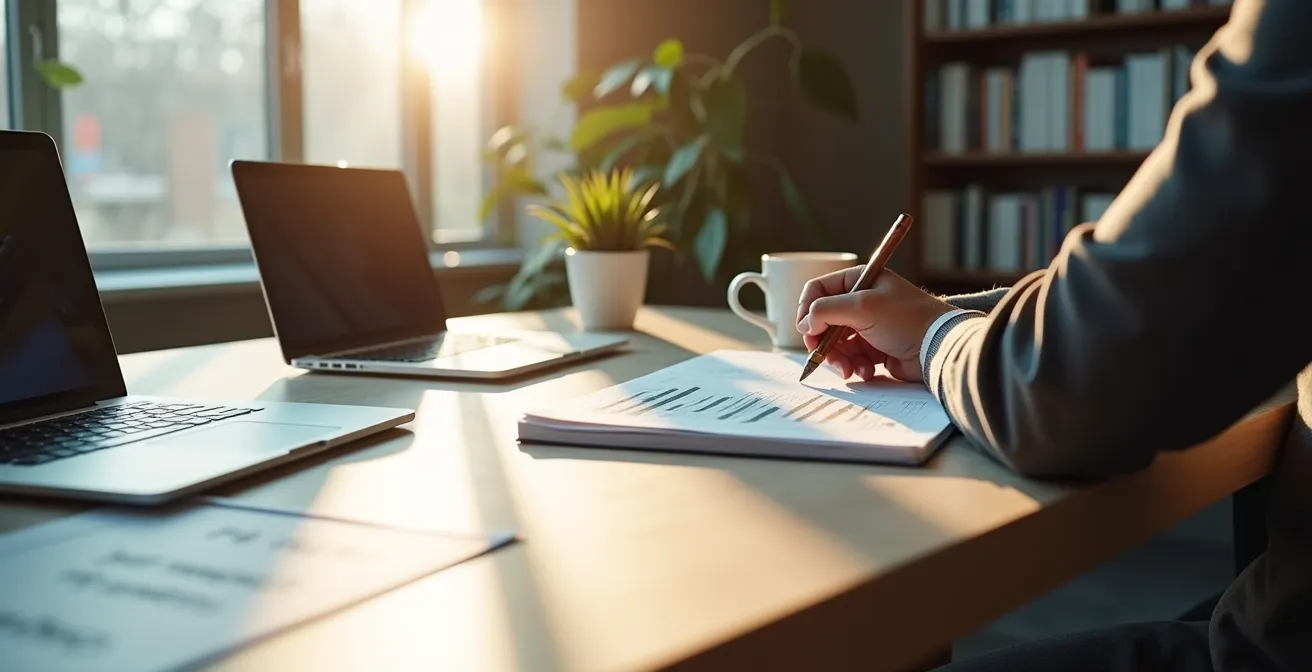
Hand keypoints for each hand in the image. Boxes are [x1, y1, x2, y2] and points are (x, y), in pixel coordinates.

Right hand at [795, 268, 953, 381]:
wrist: (939, 347)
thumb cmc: (906, 319)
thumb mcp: (862, 306)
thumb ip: (825, 310)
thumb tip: (804, 324)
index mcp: (860, 281)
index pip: (819, 290)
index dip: (807, 310)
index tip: (807, 330)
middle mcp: (863, 301)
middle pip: (824, 321)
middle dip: (823, 341)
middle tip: (821, 355)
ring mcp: (869, 326)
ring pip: (836, 343)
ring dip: (839, 359)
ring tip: (849, 369)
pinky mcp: (876, 349)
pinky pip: (852, 358)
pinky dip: (855, 367)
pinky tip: (867, 371)